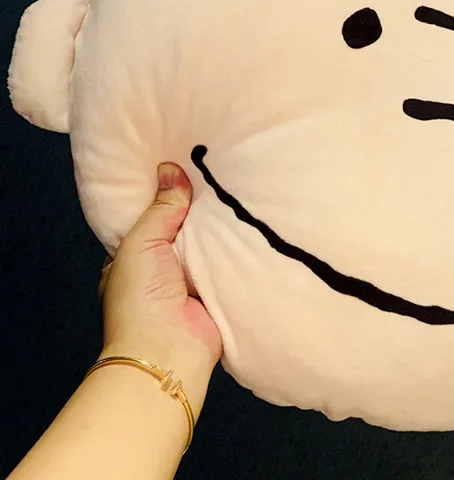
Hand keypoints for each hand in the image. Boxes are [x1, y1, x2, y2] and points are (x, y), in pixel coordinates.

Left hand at [98, 163, 221, 413]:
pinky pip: (230, 262)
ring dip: (222, 227)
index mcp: (135, 258)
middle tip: (223, 170)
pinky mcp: (219, 292)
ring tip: (244, 186)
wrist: (168, 350)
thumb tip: (170, 168)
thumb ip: (160, 208)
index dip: (167, 196)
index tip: (186, 166)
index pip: (152, 219)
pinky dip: (240, 247)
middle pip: (184, 230)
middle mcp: (163, 270)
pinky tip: (256, 219)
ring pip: (209, 245)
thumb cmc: (140, 297)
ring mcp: (192, 282)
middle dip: (200, 208)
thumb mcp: (141, 243)